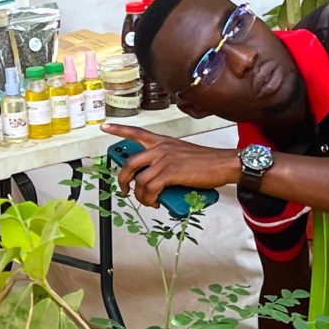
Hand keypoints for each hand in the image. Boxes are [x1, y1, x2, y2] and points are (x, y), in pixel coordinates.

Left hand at [114, 125, 237, 206]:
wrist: (223, 163)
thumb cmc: (207, 162)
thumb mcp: (182, 155)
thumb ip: (166, 163)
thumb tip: (156, 181)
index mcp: (162, 142)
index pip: (136, 132)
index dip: (118, 129)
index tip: (105, 127)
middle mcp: (160, 148)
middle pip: (129, 163)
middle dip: (122, 180)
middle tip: (124, 190)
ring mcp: (164, 160)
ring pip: (138, 180)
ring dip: (140, 196)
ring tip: (148, 201)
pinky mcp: (170, 173)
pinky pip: (150, 189)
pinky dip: (150, 199)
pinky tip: (156, 202)